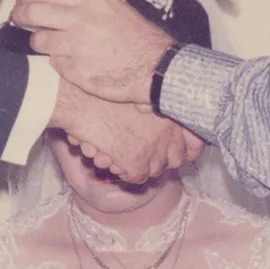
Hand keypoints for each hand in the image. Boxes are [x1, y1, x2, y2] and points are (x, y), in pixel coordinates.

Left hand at [11, 0, 173, 104]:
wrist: (155, 68)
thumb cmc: (137, 37)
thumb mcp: (113, 9)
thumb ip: (84, 5)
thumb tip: (54, 4)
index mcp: (90, 0)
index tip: (22, 1)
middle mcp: (79, 19)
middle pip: (33, 12)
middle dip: (20, 16)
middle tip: (19, 20)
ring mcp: (75, 46)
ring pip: (39, 41)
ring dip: (41, 43)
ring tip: (54, 45)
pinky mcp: (74, 70)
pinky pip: (54, 63)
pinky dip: (60, 63)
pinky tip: (74, 63)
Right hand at [54, 83, 202, 184]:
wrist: (79, 99)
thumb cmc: (101, 90)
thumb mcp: (137, 92)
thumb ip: (150, 107)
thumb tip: (157, 120)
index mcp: (170, 109)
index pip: (190, 140)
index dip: (178, 148)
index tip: (169, 150)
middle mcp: (168, 129)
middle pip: (175, 158)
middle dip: (159, 159)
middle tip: (143, 155)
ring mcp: (153, 146)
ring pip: (155, 170)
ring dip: (141, 166)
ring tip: (123, 156)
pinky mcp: (136, 161)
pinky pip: (137, 177)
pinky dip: (126, 174)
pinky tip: (115, 162)